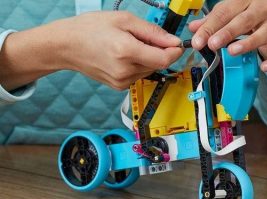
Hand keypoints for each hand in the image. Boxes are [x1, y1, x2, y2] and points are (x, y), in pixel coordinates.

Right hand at [0, 11, 182, 90]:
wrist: (66, 46)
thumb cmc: (90, 28)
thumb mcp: (124, 20)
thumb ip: (153, 32)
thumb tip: (174, 41)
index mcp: (126, 51)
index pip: (163, 59)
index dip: (174, 52)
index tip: (177, 44)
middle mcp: (125, 70)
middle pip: (158, 64)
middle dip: (159, 51)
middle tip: (144, 37)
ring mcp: (121, 81)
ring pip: (150, 70)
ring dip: (148, 58)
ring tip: (129, 45)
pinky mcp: (119, 86)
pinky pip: (139, 75)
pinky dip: (138, 65)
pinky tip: (124, 55)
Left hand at [189, 0, 266, 81]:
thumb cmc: (250, 16)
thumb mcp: (231, 14)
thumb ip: (213, 21)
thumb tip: (194, 28)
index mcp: (245, 0)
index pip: (224, 12)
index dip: (210, 27)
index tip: (198, 41)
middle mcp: (262, 9)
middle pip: (244, 20)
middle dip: (226, 32)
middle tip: (212, 44)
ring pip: (264, 34)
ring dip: (248, 43)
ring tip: (232, 51)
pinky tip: (265, 67)